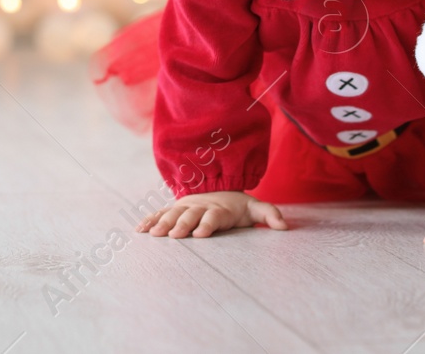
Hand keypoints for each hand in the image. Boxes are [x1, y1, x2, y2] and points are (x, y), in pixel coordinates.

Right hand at [135, 191, 289, 237]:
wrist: (219, 188)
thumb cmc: (237, 206)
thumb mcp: (255, 208)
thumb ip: (269, 215)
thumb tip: (284, 227)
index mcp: (219, 209)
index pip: (213, 216)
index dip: (208, 223)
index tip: (201, 234)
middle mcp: (200, 207)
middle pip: (189, 215)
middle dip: (182, 224)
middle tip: (175, 236)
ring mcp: (185, 207)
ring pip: (172, 214)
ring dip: (163, 223)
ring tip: (153, 234)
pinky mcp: (175, 210)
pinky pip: (160, 214)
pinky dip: (150, 220)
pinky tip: (140, 230)